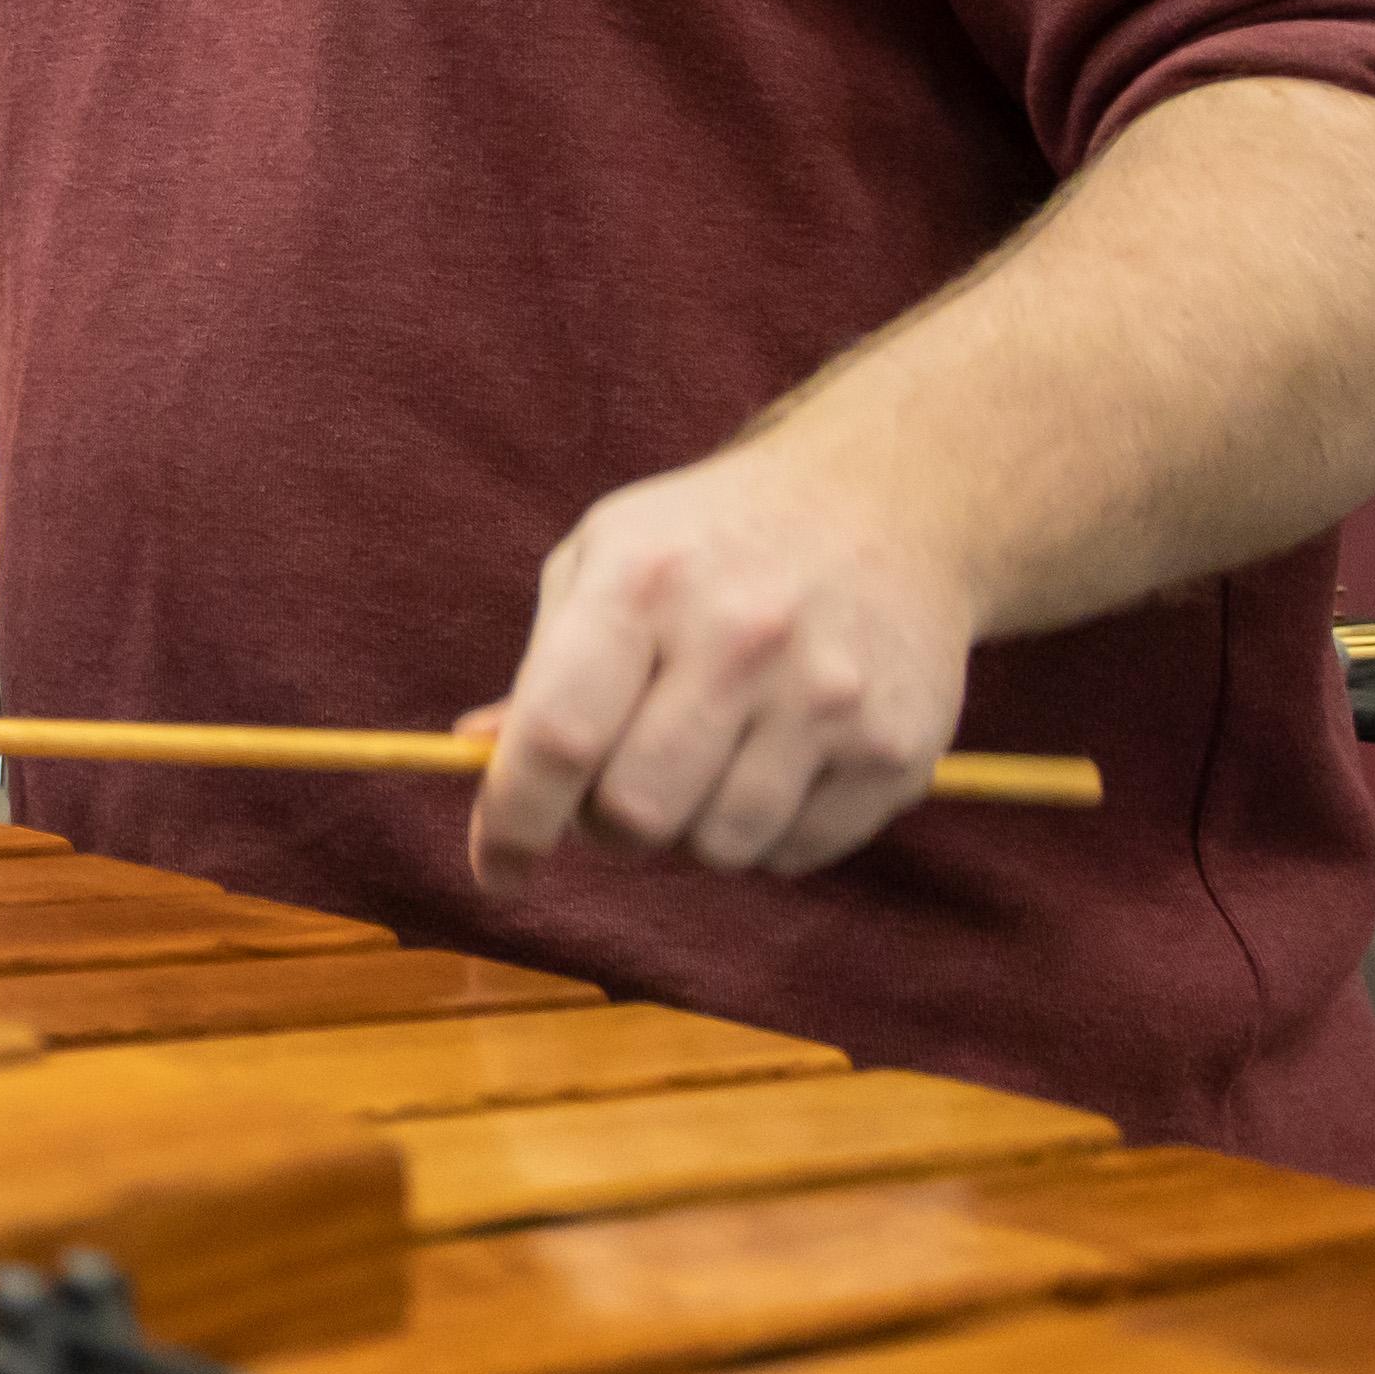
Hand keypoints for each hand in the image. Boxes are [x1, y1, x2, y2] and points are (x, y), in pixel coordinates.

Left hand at [467, 444, 977, 883]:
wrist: (887, 502)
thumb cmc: (714, 541)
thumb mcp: (607, 557)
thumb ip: (543, 664)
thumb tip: (478, 757)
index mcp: (645, 580)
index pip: (558, 737)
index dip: (511, 823)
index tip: (494, 871)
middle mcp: (742, 636)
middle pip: (636, 814)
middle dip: (606, 823)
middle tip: (618, 783)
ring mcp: (829, 696)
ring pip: (717, 848)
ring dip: (689, 829)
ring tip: (705, 757)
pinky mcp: (896, 748)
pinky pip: (793, 854)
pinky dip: (765, 832)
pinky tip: (775, 759)